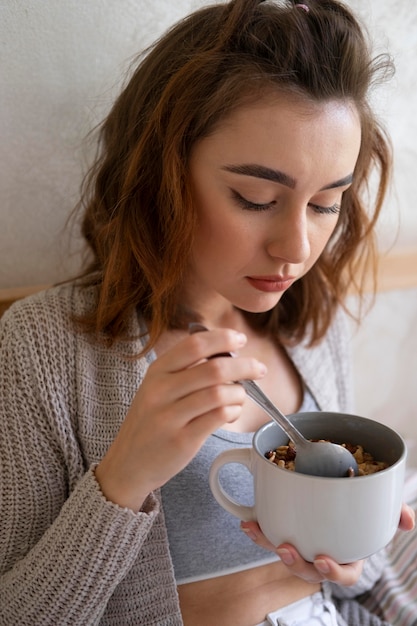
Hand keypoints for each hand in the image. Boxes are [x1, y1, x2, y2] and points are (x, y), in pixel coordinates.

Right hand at [95, 328, 265, 510]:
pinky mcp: (182, 440)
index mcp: (157, 371)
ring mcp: (170, 416)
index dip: (222, 338)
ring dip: (239, 393)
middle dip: (244, 366)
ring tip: (240, 396)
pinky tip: (232, 412)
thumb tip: (227, 354)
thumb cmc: (151, 422)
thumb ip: (186, 370)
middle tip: (259, 369)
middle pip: (213, 368)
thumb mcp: (158, 388)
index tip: (240, 339)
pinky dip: (233, 411)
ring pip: (219, 393)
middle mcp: (160, 391)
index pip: (194, 345)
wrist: (128, 463)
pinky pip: (218, 417)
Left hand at [240, 503, 414, 584]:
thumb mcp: (380, 511)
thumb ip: (395, 513)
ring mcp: (304, 546)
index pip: (345, 576)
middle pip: (309, 571)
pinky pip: (270, 538)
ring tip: (257, 531)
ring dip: (269, 545)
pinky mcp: (286, 532)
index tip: (322, 559)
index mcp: (349, 556)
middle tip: (286, 549)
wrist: (337, 498)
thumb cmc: (360, 513)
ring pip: (286, 556)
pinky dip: (258, 531)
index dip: (333, 571)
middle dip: (296, 564)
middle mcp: (324, 557)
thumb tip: (408, 521)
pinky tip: (248, 521)